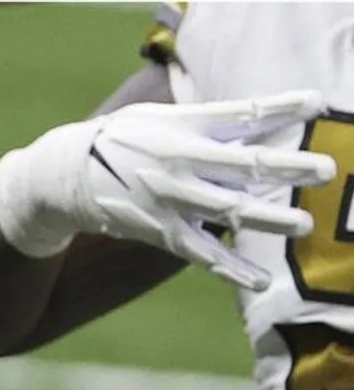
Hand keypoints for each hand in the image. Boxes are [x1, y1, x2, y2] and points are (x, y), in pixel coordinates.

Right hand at [0, 89, 336, 290]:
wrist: (67, 175)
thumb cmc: (123, 139)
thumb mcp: (160, 118)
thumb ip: (209, 121)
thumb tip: (261, 120)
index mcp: (181, 130)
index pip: (240, 115)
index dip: (279, 108)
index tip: (316, 103)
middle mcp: (178, 164)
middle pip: (243, 165)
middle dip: (287, 166)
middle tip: (325, 168)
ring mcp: (169, 201)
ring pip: (228, 210)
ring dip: (268, 218)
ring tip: (302, 224)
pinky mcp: (160, 232)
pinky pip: (201, 254)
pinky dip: (230, 269)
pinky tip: (259, 282)